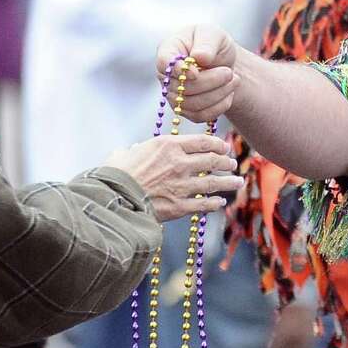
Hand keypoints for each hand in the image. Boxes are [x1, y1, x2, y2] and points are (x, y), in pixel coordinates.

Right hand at [108, 133, 242, 221]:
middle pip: (212, 160)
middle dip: (225, 162)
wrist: (110, 201)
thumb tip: (134, 149)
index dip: (217, 144)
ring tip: (237, 182)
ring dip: (228, 182)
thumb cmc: (113, 175)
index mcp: (167, 145)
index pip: (202, 141)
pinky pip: (203, 204)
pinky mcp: (179, 206)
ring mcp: (181, 185)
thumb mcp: (124, 153)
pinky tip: (220, 203)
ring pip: (213, 182)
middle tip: (231, 164)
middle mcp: (179, 163)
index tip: (224, 147)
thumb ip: (136, 150)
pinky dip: (214, 203)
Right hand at [156, 26, 239, 124]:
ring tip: (234, 80)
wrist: (221, 59)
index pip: (164, 63)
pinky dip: (218, 107)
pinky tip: (229, 94)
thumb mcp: (213, 34)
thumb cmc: (213, 42)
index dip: (179, 70)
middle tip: (229, 73)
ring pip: (191, 104)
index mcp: (169, 50)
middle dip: (210, 82)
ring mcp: (174, 94)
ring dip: (217, 94)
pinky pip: (199, 116)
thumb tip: (199, 57)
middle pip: (181, 88)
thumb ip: (206, 43)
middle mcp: (166, 75)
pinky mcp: (185, 109)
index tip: (197, 71)